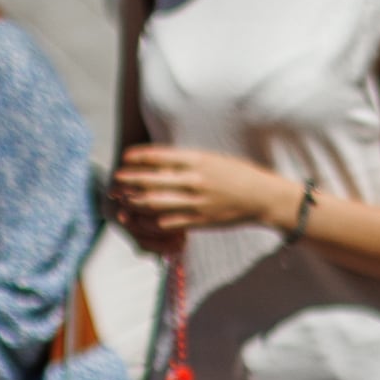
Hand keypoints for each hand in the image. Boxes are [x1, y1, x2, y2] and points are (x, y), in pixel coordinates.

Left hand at [111, 143, 300, 237]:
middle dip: (129, 180)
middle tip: (116, 179)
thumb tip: (158, 163)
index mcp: (199, 160)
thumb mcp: (214, 160)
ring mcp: (197, 202)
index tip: (126, 157)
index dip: (139, 157)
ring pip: (155, 203)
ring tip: (124, 198)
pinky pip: (168, 223)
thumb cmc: (239, 174)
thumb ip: (188, 162)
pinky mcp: (200, 221)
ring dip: (135, 201)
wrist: (264, 197)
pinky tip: (141, 218)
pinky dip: (150, 221)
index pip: (160, 156)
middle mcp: (196, 181)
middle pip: (152, 180)